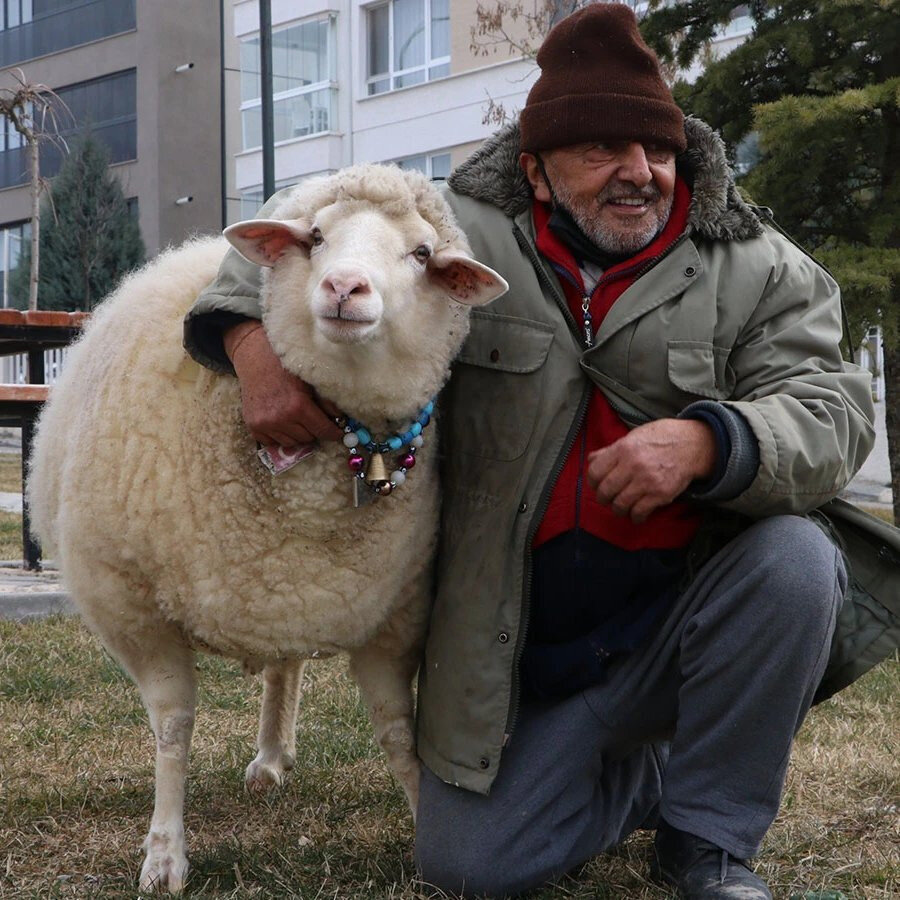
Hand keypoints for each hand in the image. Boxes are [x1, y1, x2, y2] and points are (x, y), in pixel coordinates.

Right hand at [224, 321, 342, 447]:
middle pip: (308, 438)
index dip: (333, 433)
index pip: (322, 430)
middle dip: (314, 430)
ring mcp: (265, 425)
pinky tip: (281, 421)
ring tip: (296, 418)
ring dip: (297, 434)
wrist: (255, 360)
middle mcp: (280, 419)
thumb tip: (340, 419)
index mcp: (298, 406)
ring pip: (291, 442)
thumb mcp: (310, 380)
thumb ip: (326, 401)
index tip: (337, 433)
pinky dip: (280, 435)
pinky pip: (273, 443)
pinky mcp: (253, 427)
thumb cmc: (285, 367)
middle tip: (313, 419)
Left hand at [586, 418, 716, 523]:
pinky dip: (635, 517)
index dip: (592, 482)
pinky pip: (639, 512)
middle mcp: (632, 465)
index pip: (595, 472)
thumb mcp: (634, 437)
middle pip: (605, 491)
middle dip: (603, 498)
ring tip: (621, 507)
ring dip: (618, 509)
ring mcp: (646, 481)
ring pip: (620, 505)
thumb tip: (591, 460)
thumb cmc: (661, 438)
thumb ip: (611, 450)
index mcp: (623, 449)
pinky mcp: (660, 494)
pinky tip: (636, 514)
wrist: (692, 444)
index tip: (596, 485)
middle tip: (607, 499)